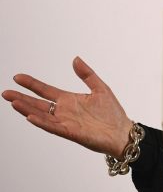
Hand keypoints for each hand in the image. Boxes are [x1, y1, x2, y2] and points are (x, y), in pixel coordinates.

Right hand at [2, 57, 133, 157]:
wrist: (122, 132)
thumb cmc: (112, 113)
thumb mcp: (100, 88)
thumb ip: (87, 74)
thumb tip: (75, 59)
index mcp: (70, 100)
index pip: (46, 91)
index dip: (32, 84)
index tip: (18, 77)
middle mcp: (64, 111)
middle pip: (38, 104)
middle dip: (22, 98)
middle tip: (6, 92)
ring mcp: (66, 122)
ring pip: (42, 115)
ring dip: (27, 109)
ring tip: (14, 102)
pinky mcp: (71, 132)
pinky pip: (53, 127)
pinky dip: (42, 122)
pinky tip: (30, 117)